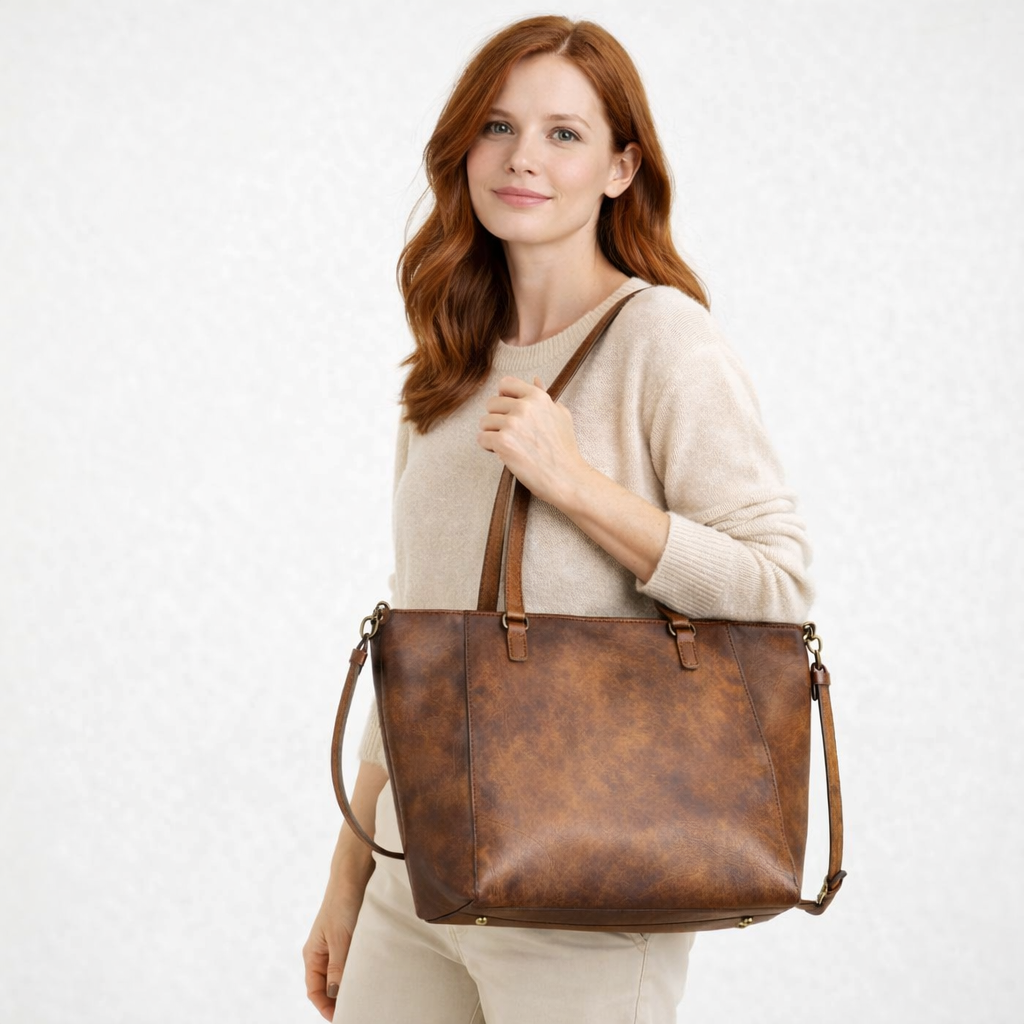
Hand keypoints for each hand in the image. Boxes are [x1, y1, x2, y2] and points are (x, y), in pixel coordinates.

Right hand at [302, 877, 366, 1020]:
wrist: (353, 875)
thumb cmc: (342, 904)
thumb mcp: (340, 938)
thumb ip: (338, 967)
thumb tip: (335, 995)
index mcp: (312, 954)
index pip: (314, 990)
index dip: (325, 1006)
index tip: (341, 1017)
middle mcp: (322, 953)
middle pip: (327, 986)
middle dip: (338, 1000)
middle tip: (357, 1010)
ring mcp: (336, 945)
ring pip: (340, 974)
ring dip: (350, 985)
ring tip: (365, 997)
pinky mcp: (350, 938)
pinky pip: (351, 962)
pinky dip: (358, 971)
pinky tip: (370, 976)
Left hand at [477, 375, 586, 506]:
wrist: (566, 477)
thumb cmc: (564, 450)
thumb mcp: (561, 415)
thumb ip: (545, 396)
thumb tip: (536, 380)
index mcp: (537, 397)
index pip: (505, 383)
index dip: (503, 397)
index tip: (508, 411)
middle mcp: (524, 407)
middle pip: (491, 404)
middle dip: (496, 419)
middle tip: (510, 434)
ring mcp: (512, 424)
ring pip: (484, 422)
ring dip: (492, 434)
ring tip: (508, 445)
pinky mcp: (503, 442)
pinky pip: (481, 439)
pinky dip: (489, 448)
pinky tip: (504, 454)